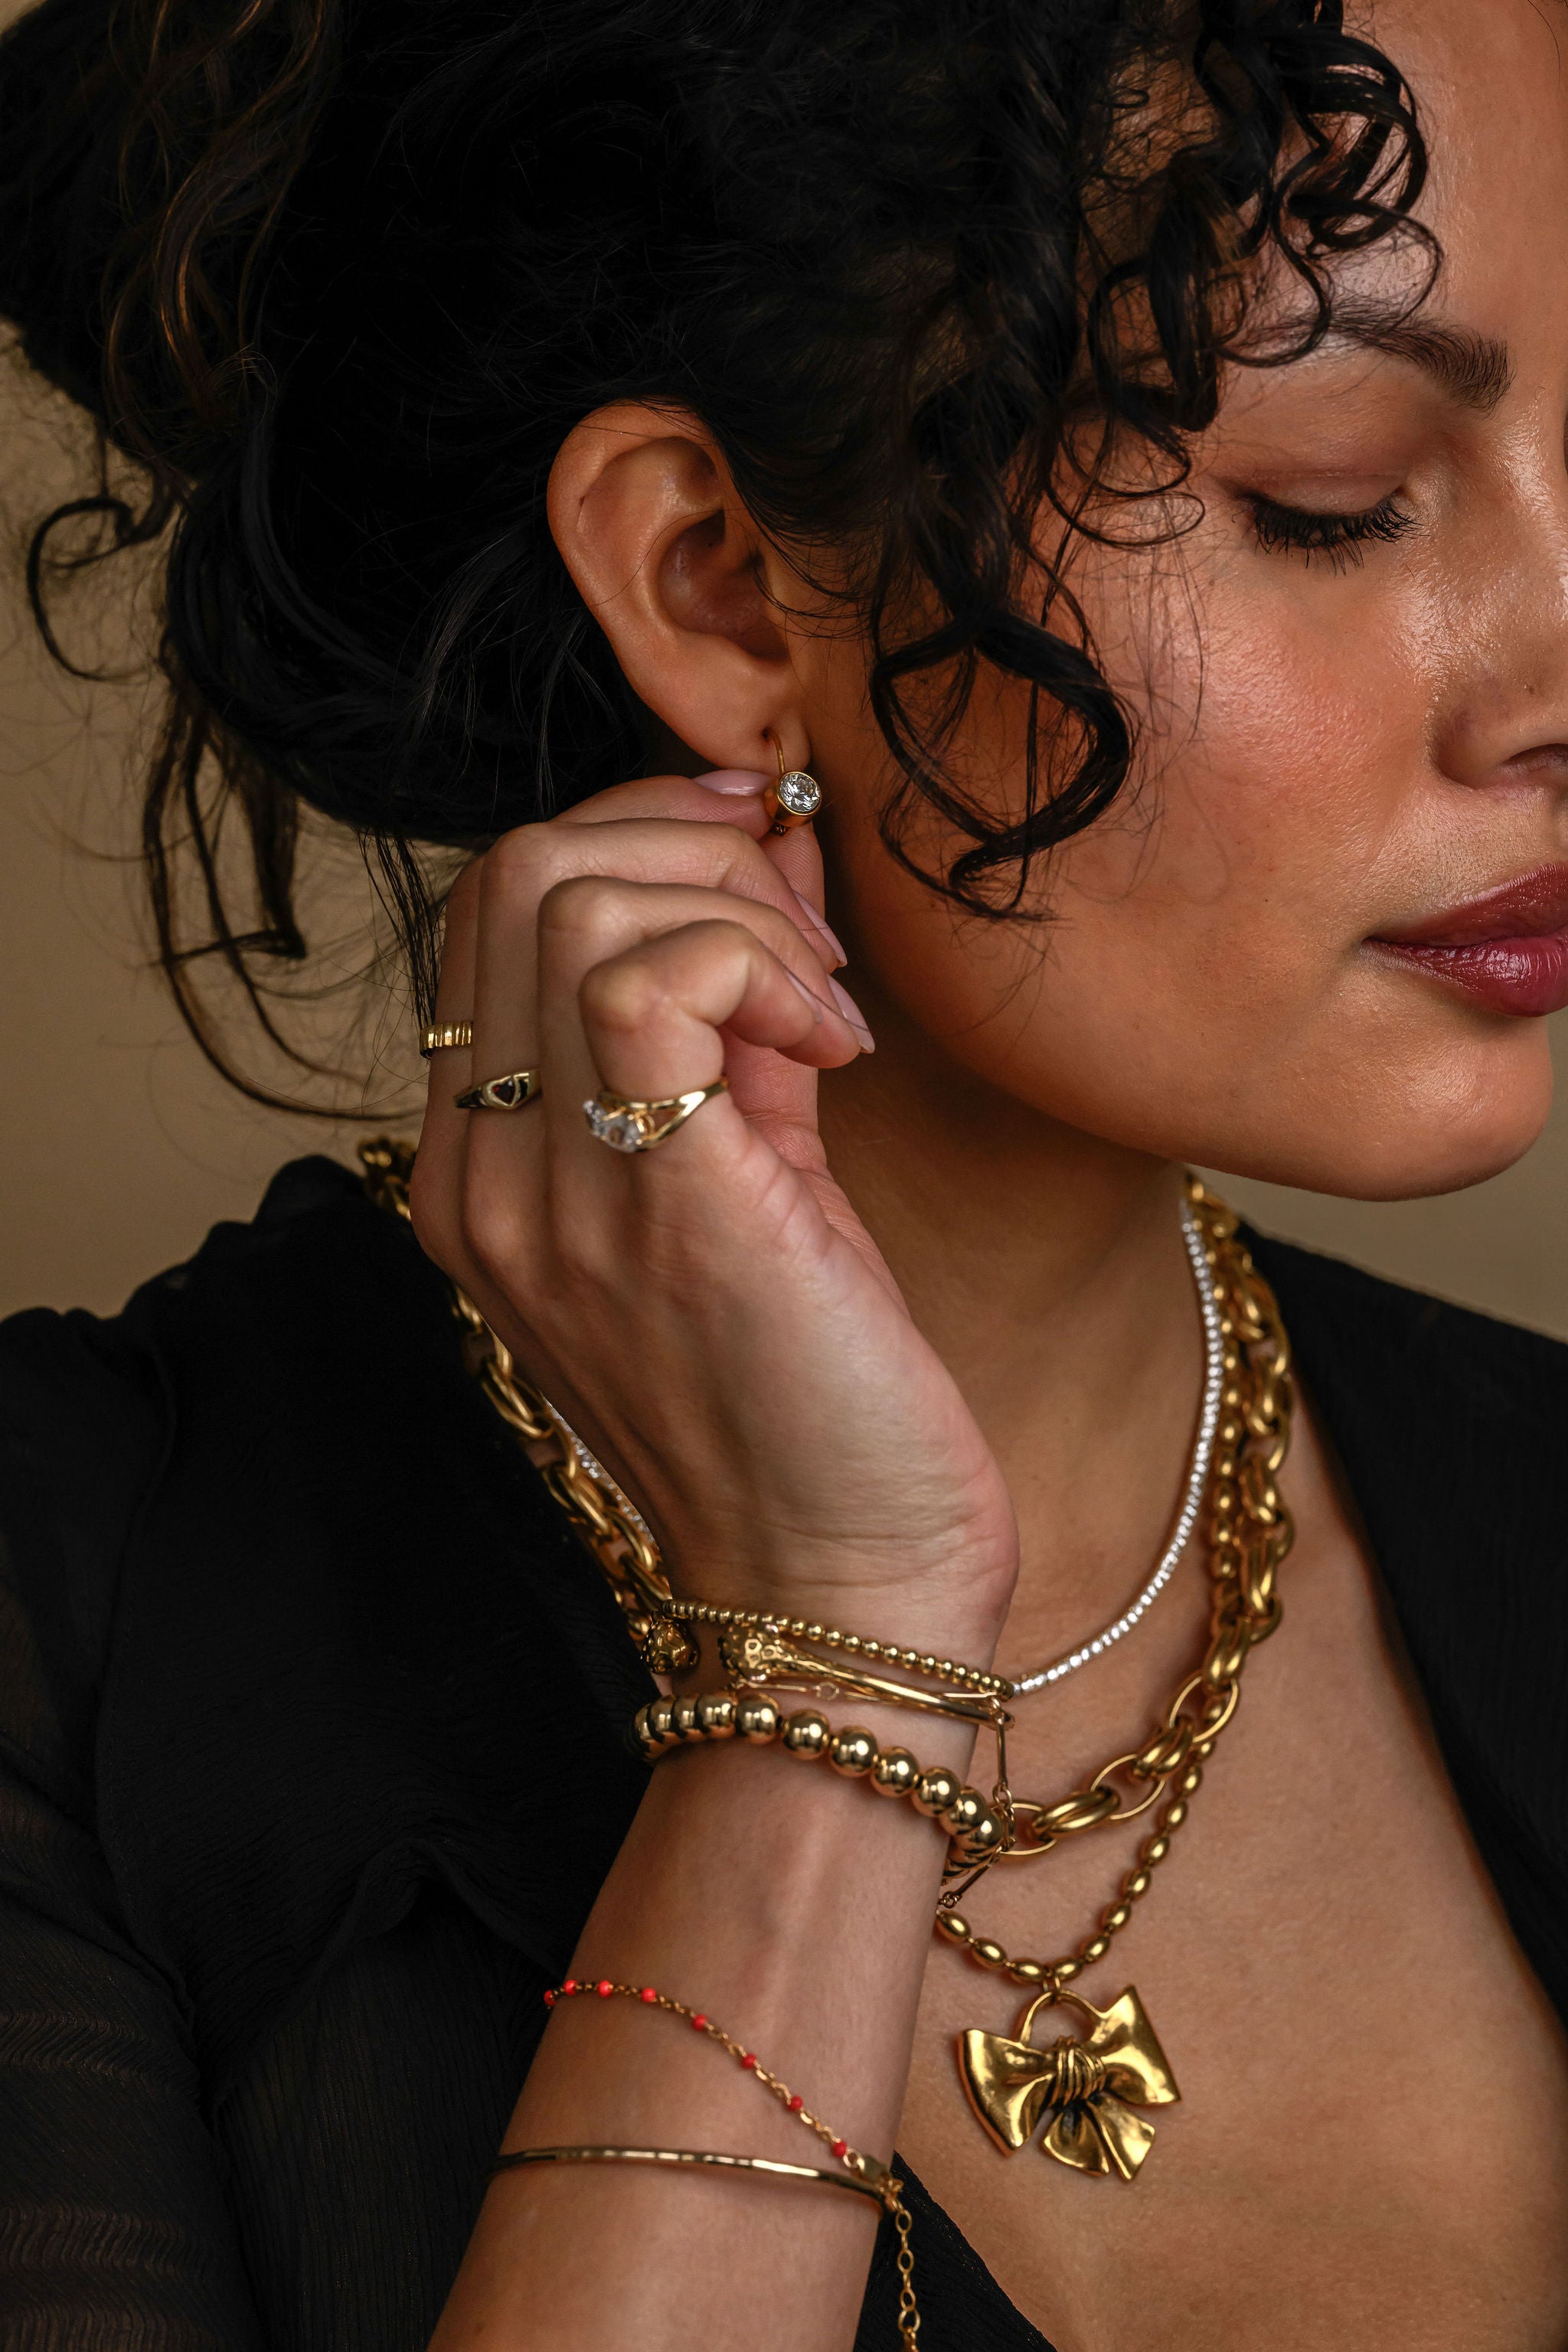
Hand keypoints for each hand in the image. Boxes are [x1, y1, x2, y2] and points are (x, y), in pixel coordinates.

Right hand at [410, 771, 1018, 1652]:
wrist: (842, 1590)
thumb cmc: (809, 1397)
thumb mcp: (740, 1182)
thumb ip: (722, 1031)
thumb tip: (769, 857)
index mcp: (483, 1171)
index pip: (494, 910)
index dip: (637, 836)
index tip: (764, 871)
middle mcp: (485, 1179)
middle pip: (520, 875)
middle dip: (688, 844)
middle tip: (804, 933)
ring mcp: (551, 1198)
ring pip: (576, 901)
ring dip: (736, 908)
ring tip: (824, 1008)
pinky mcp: (658, 1210)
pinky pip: (651, 982)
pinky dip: (761, 965)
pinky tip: (835, 1046)